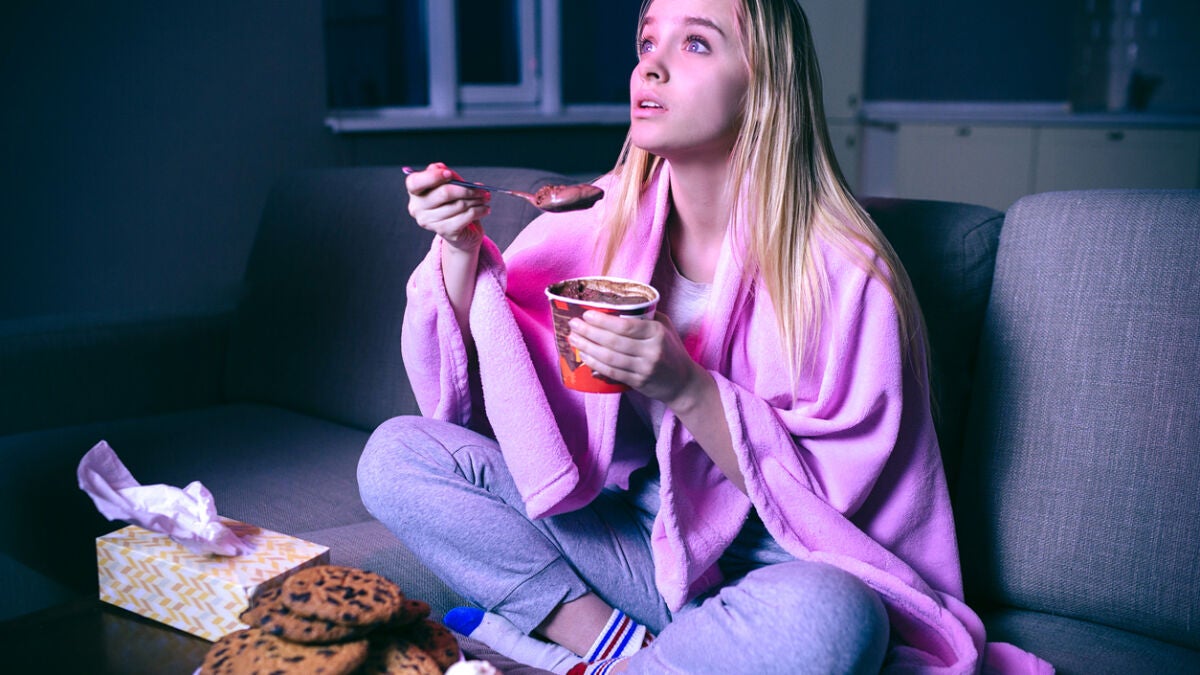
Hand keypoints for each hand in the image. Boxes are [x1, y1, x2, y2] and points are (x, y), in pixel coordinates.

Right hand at [406, 162, 490, 251]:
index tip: (449, 173)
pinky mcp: (445, 232)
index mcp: (415, 192)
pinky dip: (479, 211)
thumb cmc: (453, 201)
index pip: (415, 182)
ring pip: (459, 205)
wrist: (461, 229)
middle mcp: (417, 208)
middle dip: (467, 189)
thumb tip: (447, 171)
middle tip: (482, 189)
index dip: (433, 177)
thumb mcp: (449, 184)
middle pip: (444, 193)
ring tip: (485, 197)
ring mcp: (430, 222)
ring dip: (476, 199)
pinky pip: (466, 217)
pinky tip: (485, 209)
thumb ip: (446, 174)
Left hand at [567, 310, 702, 407]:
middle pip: (614, 341)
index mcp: (657, 332)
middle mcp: (652, 350)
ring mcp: (645, 368)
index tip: (586, 314)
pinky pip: (612, 373)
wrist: (683, 381)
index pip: (626, 326)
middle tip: (573, 325)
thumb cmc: (670, 349)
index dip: (603, 321)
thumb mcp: (664, 326)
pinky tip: (585, 356)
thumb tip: (614, 305)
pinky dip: (596, 364)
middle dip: (589, 332)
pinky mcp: (638, 382)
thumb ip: (644, 315)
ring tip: (574, 339)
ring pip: (610, 358)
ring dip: (588, 348)